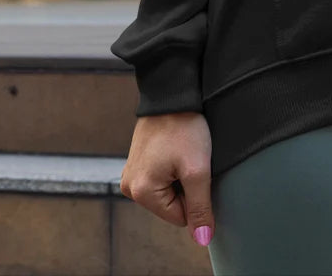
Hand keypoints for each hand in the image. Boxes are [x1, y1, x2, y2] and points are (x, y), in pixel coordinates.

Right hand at [119, 111, 216, 247]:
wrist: (173, 92)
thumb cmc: (184, 127)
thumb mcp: (198, 169)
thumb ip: (201, 207)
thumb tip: (202, 239)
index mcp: (140, 192)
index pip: (179, 217)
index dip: (195, 197)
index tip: (195, 170)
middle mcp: (129, 185)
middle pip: (171, 205)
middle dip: (186, 186)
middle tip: (189, 158)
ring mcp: (131, 172)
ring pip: (168, 190)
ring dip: (180, 175)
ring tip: (182, 151)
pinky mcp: (138, 160)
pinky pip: (161, 176)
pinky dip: (173, 166)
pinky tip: (176, 147)